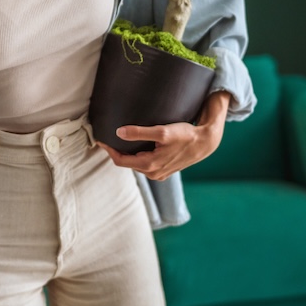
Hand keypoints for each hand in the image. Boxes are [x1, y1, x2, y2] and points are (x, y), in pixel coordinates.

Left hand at [99, 91, 230, 180]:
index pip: (120, 160)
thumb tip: (119, 133)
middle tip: (107, 137)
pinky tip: (137, 146)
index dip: (108, 150)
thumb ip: (139, 133)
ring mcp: (159, 174)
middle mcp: (152, 173)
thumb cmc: (185, 135)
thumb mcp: (161, 131)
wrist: (205, 142)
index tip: (99, 138)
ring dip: (127, 154)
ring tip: (120, 140)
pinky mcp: (165, 170)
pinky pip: (145, 164)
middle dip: (116, 151)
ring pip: (136, 164)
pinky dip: (138, 156)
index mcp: (149, 165)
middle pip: (127, 163)